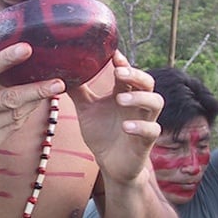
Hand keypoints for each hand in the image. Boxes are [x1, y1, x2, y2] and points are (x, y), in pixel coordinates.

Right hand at [0, 37, 64, 174]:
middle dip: (36, 90)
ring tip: (53, 88)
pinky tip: (35, 104)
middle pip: (8, 98)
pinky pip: (13, 127)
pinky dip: (26, 114)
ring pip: (16, 114)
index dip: (7, 58)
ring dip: (36, 101)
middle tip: (58, 82)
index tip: (27, 48)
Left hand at [68, 51, 162, 182]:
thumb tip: (62, 71)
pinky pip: (152, 130)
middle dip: (135, 74)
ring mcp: (144, 121)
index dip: (123, 62)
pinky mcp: (146, 141)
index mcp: (124, 93)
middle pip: (147, 82)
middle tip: (118, 72)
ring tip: (120, 99)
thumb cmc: (101, 133)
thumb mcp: (86, 109)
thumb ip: (78, 91)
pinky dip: (140, 126)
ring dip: (139, 98)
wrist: (110, 164)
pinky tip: (126, 126)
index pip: (128, 72)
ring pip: (155, 102)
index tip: (112, 53)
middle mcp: (138, 104)